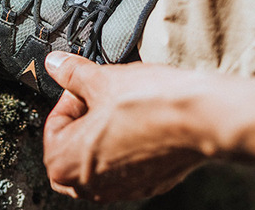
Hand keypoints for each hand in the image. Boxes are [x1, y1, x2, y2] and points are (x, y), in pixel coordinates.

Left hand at [42, 52, 211, 201]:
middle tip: (103, 94)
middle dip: (85, 118)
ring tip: (125, 105)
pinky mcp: (147, 185)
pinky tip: (143, 122)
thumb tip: (55, 65)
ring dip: (106, 132)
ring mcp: (119, 189)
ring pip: (99, 157)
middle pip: (73, 145)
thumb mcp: (101, 79)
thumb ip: (71, 74)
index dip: (71, 97)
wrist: (200, 118)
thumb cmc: (150, 104)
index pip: (54, 124)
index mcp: (64, 163)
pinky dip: (128, 145)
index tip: (86, 83)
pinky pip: (125, 165)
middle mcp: (87, 185)